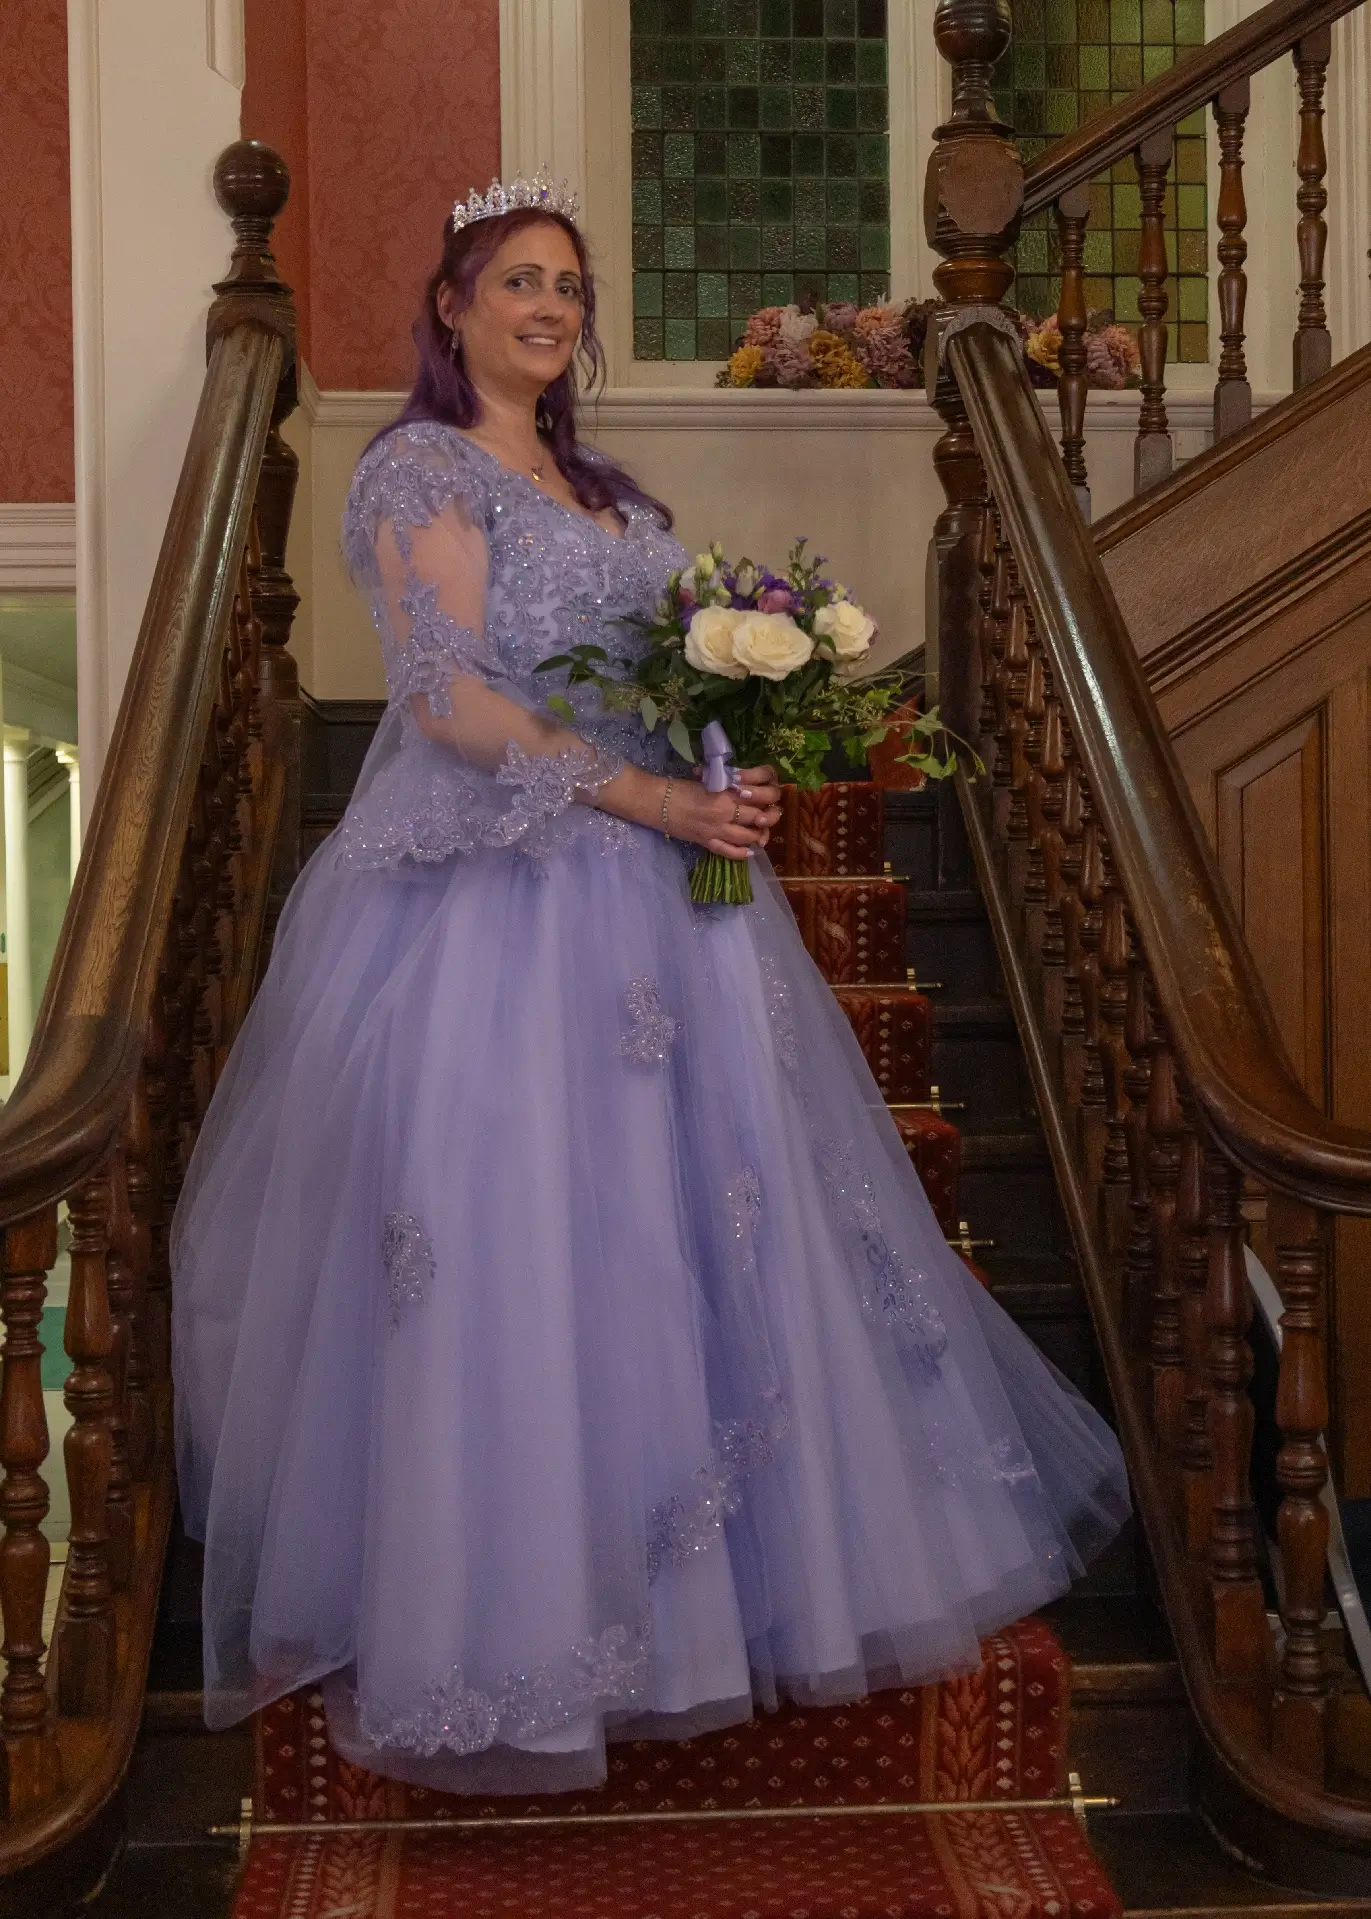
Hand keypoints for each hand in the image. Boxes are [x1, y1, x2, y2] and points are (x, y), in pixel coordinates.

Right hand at [666, 763, 782, 859]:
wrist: (658, 802)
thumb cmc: (682, 787)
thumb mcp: (710, 780)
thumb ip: (730, 786)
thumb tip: (748, 789)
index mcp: (726, 792)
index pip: (758, 796)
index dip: (768, 798)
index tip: (769, 799)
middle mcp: (725, 812)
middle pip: (758, 818)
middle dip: (768, 818)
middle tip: (769, 816)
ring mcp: (716, 830)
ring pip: (747, 837)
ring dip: (757, 836)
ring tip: (759, 833)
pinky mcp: (707, 842)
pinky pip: (729, 852)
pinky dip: (742, 853)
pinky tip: (749, 852)